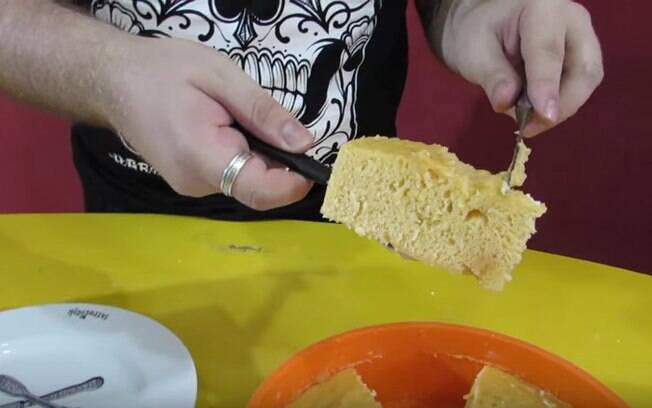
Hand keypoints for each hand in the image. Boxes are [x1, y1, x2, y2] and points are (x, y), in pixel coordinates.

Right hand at [104, 36, 313, 209]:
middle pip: (256, 188)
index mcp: (200, 155)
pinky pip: (231, 177)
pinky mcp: (191, 183)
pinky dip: (244, 159)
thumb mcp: (221, 76)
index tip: (315, 163)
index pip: (257, 189)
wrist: (114, 82)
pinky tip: (232, 130)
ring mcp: (190, 187)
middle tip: (280, 126)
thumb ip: (263, 112)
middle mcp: (195, 183)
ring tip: (243, 120)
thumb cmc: (164, 71)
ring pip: (244, 183)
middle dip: (280, 165)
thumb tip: (305, 142)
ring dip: (260, 159)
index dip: (293, 183)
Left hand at [439, 0, 603, 136]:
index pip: (548, 50)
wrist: (485, 26)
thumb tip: (507, 102)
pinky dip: (560, 105)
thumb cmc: (478, 34)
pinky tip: (535, 113)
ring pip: (587, 80)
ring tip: (528, 122)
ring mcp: (582, 37)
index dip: (546, 85)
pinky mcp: (582, 57)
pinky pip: (579, 86)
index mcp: (542, 7)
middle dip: (562, 104)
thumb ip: (492, 76)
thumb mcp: (474, 52)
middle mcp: (571, 19)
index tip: (544, 115)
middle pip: (583, 69)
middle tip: (530, 127)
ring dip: (561, 108)